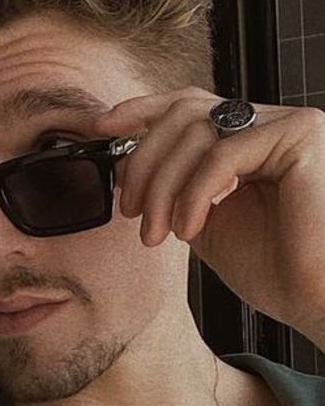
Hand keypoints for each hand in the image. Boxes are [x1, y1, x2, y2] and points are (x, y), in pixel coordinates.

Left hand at [91, 90, 324, 340]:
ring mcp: (289, 123)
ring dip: (163, 186)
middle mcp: (273, 121)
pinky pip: (223, 154)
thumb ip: (177, 189)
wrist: (316, 300)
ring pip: (198, 131)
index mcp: (252, 137)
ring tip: (158, 233)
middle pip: (186, 111)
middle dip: (144, 160)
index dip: (142, 110)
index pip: (190, 105)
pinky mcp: (301, 135)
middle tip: (129, 211)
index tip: (102, 129)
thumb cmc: (274, 272)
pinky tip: (190, 230)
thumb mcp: (207, 224)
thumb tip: (127, 164)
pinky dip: (195, 193)